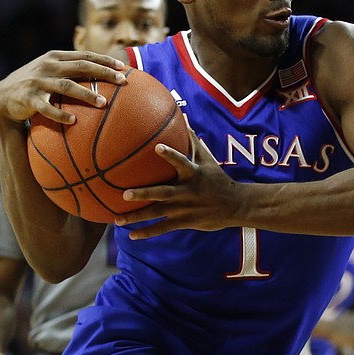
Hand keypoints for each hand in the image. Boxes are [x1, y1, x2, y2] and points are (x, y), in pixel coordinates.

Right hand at [0, 50, 125, 125]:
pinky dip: (60, 114)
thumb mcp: (51, 69)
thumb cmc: (37, 82)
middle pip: (81, 67)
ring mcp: (38, 82)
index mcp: (56, 57)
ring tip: (103, 103)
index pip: (85, 55)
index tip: (123, 66)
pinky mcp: (29, 99)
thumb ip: (72, 68)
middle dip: (104, 72)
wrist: (4, 95)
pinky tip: (74, 120)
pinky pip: (47, 108)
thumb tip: (105, 73)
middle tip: (122, 81)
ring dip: (86, 94)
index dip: (104, 60)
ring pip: (67, 86)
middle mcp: (48, 67)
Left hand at [115, 122, 242, 238]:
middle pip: (162, 193)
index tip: (156, 147)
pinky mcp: (185, 221)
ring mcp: (184, 208)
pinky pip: (163, 228)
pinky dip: (147, 232)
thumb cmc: (218, 179)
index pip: (181, 162)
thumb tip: (183, 119)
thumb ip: (193, 142)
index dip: (170, 155)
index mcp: (193, 174)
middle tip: (124, 194)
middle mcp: (187, 192)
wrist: (235, 205)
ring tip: (117, 219)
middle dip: (144, 194)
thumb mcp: (208, 160)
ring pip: (157, 214)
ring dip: (137, 217)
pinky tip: (132, 235)